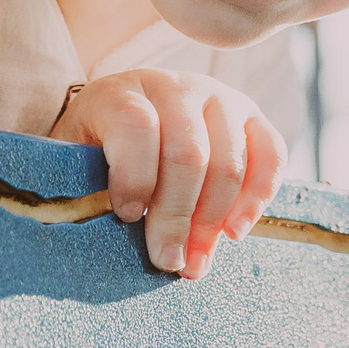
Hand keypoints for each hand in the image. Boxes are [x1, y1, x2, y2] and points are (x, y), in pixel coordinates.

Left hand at [53, 69, 284, 277]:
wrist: (124, 120)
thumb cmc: (96, 154)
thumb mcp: (77, 164)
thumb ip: (92, 190)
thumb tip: (122, 239)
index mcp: (121, 92)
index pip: (136, 126)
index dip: (134, 176)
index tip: (128, 216)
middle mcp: (174, 86)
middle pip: (188, 154)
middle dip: (177, 217)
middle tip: (168, 261)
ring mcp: (219, 97)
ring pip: (229, 160)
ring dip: (213, 219)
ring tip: (196, 261)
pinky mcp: (251, 116)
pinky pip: (271, 155)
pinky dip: (258, 198)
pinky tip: (235, 232)